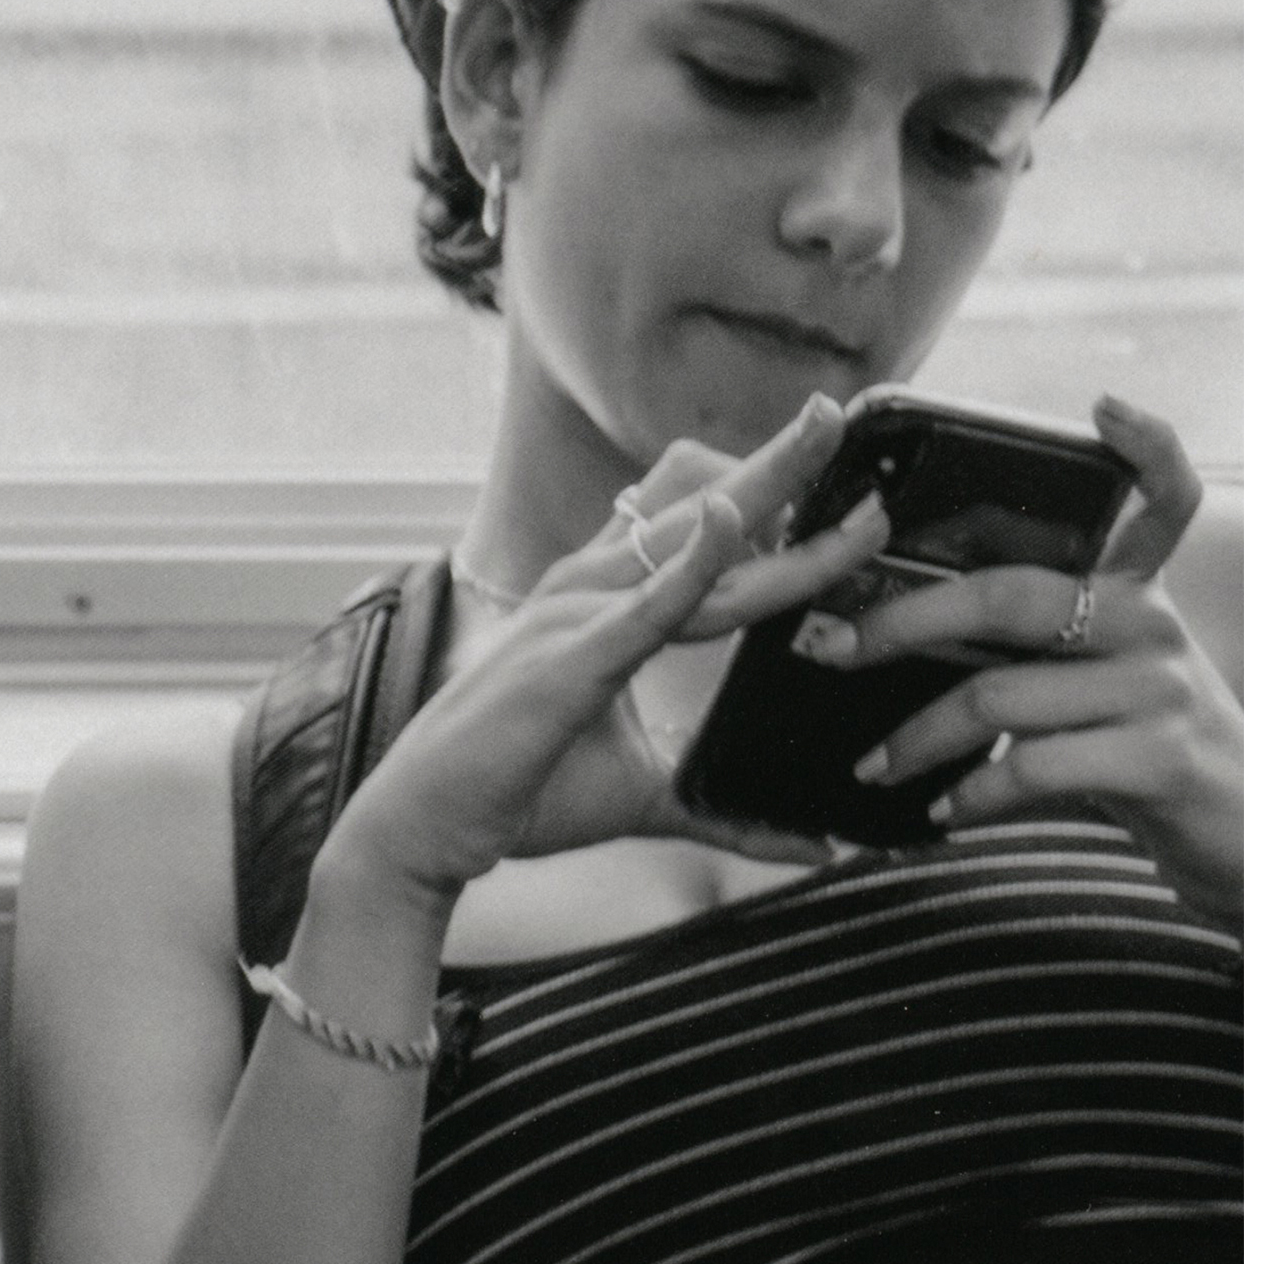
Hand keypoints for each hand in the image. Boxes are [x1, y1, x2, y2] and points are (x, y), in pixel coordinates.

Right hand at [321, 397, 894, 902]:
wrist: (426, 825)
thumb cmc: (517, 794)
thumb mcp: (642, 798)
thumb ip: (723, 811)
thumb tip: (809, 849)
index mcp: (598, 603)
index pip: (687, 527)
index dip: (754, 491)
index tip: (824, 463)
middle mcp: (587, 588)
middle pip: (697, 502)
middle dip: (779, 461)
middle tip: (837, 415)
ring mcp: (577, 615)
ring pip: (692, 539)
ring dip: (768, 494)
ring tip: (831, 455)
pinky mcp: (572, 659)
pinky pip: (648, 602)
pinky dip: (694, 560)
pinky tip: (731, 521)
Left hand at [813, 393, 1240, 914]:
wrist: (1248, 842)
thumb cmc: (1149, 751)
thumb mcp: (1106, 684)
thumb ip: (1037, 650)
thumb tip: (906, 629)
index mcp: (1139, 595)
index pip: (1165, 497)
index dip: (1146, 446)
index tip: (1104, 407)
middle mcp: (1153, 626)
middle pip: (1013, 594)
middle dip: (905, 619)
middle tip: (836, 647)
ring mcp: (1160, 691)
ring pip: (1001, 694)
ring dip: (918, 735)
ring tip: (873, 764)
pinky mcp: (1161, 761)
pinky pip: (1034, 766)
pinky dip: (973, 792)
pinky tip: (945, 809)